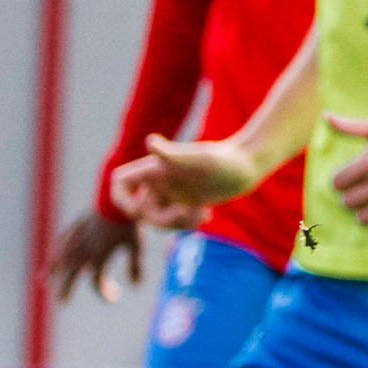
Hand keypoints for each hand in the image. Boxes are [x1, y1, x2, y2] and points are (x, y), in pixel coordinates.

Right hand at [44, 207, 143, 302]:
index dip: (104, 291)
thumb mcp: (137, 245)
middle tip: (61, 302)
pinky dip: (57, 252)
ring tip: (43, 282)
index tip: (113, 297)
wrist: (117, 197)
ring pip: (62, 258)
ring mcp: (78, 236)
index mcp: (100, 254)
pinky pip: (63, 241)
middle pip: (73, 272)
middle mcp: (86, 247)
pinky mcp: (76, 226)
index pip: (98, 280)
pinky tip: (52, 259)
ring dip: (54, 271)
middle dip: (66, 287)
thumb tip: (136, 286)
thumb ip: (135, 266)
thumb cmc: (129, 223)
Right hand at [108, 134, 260, 232]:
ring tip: (202, 214)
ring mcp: (172, 192)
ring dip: (177, 224)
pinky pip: (175, 222)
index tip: (137, 212)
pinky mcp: (186, 201)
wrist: (247, 164)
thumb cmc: (224, 160)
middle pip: (140, 210)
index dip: (120, 199)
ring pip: (158, 219)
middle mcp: (160, 180)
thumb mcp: (198, 160)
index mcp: (155, 168)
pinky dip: (187, 224)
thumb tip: (150, 142)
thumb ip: (172, 154)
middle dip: (160, 219)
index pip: (120, 182)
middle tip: (187, 213)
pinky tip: (207, 214)